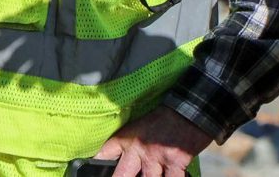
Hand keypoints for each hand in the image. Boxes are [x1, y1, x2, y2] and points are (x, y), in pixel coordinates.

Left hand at [95, 106, 212, 176]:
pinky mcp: (176, 163)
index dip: (95, 162)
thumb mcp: (141, 126)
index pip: (105, 152)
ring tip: (148, 176)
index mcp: (129, 137)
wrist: (190, 109)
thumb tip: (121, 162)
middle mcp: (140, 149)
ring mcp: (158, 158)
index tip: (88, 166)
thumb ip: (129, 144)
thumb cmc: (165, 118)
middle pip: (122, 176)